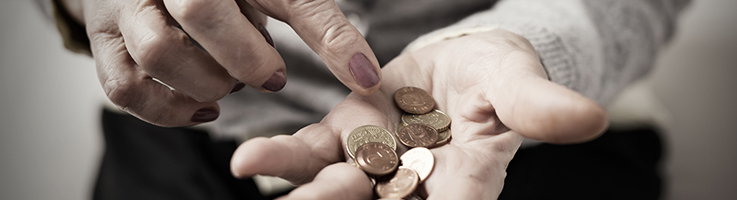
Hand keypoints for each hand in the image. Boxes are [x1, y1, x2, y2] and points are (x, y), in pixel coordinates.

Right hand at [61, 0, 381, 125]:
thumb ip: (317, 23)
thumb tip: (366, 77)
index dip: (325, 36)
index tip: (359, 76)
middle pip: (200, 12)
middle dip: (245, 58)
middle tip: (270, 75)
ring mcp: (125, 6)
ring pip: (158, 54)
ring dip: (207, 85)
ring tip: (229, 84)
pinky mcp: (105, 41)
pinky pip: (126, 88)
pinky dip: (169, 110)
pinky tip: (203, 108)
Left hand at [230, 29, 607, 198]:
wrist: (462, 67)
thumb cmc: (500, 78)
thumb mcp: (520, 85)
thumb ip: (540, 107)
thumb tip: (591, 117)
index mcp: (467, 180)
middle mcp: (415, 185)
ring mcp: (374, 165)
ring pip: (337, 189)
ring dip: (305, 191)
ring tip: (263, 172)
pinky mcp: (344, 137)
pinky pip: (311, 154)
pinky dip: (282, 158)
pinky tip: (249, 160)